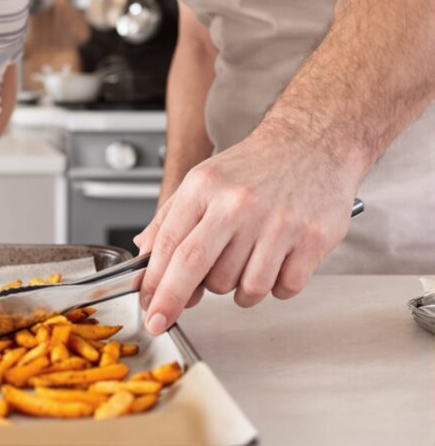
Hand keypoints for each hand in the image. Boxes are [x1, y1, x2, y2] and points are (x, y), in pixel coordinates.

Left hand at [134, 127, 360, 334]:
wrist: (314, 143)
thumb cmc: (255, 167)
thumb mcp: (202, 181)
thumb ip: (169, 219)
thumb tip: (145, 256)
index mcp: (205, 187)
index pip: (170, 245)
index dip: (155, 285)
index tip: (149, 310)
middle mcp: (239, 203)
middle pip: (196, 268)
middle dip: (176, 300)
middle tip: (166, 316)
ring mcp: (279, 222)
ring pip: (242, 287)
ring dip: (237, 291)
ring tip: (243, 265)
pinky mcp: (313, 238)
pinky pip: (283, 288)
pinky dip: (275, 288)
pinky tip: (274, 265)